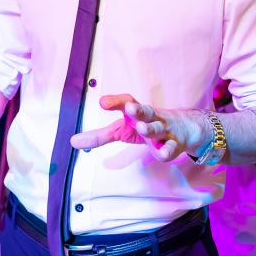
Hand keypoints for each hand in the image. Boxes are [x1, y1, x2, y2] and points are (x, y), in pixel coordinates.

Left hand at [69, 94, 207, 162]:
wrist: (183, 128)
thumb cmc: (145, 126)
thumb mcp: (122, 130)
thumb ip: (99, 136)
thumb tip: (72, 142)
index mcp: (137, 112)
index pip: (127, 101)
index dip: (115, 101)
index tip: (102, 102)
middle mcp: (150, 117)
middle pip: (145, 110)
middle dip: (138, 109)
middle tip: (130, 108)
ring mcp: (164, 130)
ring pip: (157, 128)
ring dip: (150, 128)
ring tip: (142, 128)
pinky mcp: (174, 144)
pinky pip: (171, 148)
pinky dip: (166, 150)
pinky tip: (161, 153)